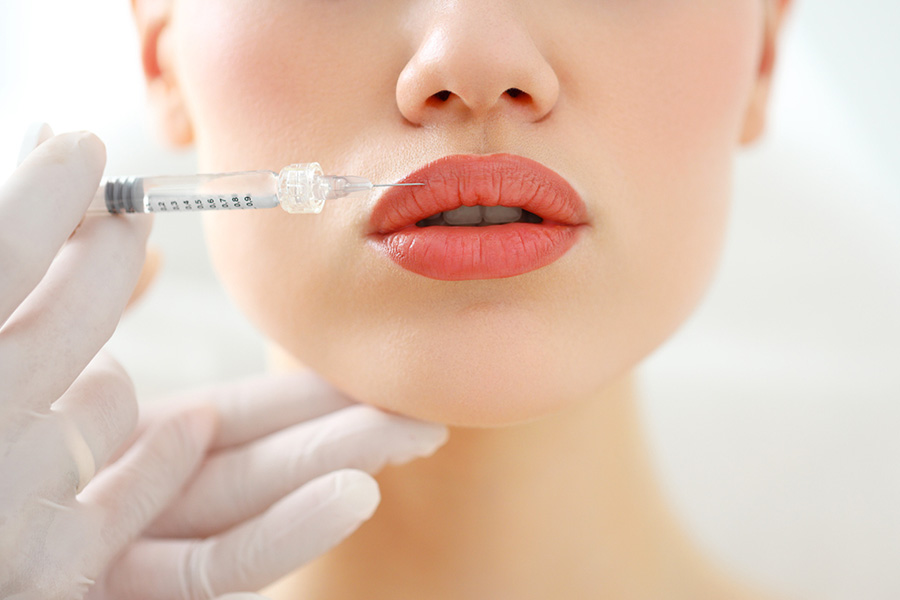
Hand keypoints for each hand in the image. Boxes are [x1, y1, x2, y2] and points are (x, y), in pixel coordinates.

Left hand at [0, 126, 447, 598]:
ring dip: (329, 464)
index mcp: (40, 418)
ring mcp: (89, 550)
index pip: (150, 363)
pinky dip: (282, 540)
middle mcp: (71, 484)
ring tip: (416, 429)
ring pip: (229, 503)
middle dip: (321, 410)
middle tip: (407, 380)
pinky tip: (356, 494)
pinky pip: (203, 576)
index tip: (363, 338)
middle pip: (220, 443)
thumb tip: (83, 161)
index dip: (255, 346)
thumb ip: (23, 253)